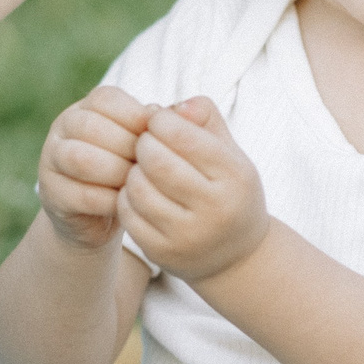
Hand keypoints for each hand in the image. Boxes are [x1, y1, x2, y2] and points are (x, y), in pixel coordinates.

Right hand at [36, 86, 155, 251]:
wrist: (105, 215)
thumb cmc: (135, 170)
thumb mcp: (152, 144)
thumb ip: (169, 124)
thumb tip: (193, 108)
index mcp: (87, 107)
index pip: (106, 99)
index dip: (136, 117)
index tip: (161, 138)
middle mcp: (64, 127)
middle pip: (90, 126)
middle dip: (127, 147)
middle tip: (152, 166)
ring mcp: (51, 159)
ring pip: (80, 158)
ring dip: (116, 172)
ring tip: (139, 183)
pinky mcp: (51, 193)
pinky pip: (78, 194)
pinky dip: (108, 200)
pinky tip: (128, 204)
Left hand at [120, 98, 269, 282]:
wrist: (237, 256)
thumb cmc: (228, 191)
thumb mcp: (230, 153)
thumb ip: (205, 119)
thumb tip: (171, 106)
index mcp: (234, 176)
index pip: (184, 136)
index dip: (161, 121)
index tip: (157, 122)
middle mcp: (215, 208)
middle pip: (157, 162)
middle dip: (143, 144)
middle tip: (144, 143)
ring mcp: (188, 235)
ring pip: (138, 188)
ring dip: (132, 171)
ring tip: (141, 167)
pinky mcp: (163, 252)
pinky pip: (128, 215)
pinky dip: (126, 197)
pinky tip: (137, 192)